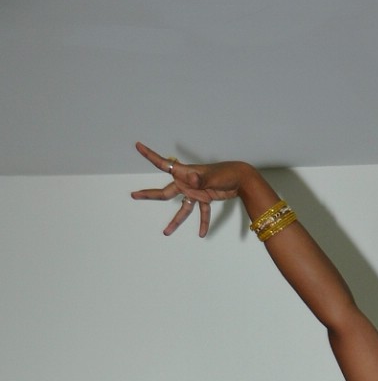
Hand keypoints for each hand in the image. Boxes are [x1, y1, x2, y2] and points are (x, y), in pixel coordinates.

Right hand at [131, 141, 250, 236]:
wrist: (240, 179)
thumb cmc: (225, 173)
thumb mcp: (212, 176)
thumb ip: (200, 179)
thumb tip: (191, 179)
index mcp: (184, 173)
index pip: (163, 163)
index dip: (149, 155)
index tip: (137, 145)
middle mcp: (186, 182)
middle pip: (165, 192)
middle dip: (149, 194)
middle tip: (134, 195)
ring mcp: (194, 191)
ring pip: (182, 208)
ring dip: (175, 221)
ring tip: (166, 233)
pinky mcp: (204, 198)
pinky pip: (201, 212)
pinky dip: (202, 222)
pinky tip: (202, 234)